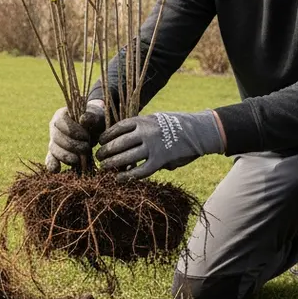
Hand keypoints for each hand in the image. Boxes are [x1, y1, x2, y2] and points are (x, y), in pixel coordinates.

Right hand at [45, 102, 107, 170]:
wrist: (95, 129)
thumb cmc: (96, 121)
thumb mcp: (97, 117)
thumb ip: (92, 117)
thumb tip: (83, 119)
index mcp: (61, 115)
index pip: (60, 122)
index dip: (72, 131)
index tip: (86, 136)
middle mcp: (54, 127)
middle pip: (57, 138)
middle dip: (72, 145)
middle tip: (87, 148)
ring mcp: (53, 140)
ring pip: (54, 149)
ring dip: (66, 156)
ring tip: (78, 160)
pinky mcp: (56, 152)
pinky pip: (51, 158)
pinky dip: (52, 164)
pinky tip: (57, 170)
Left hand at [96, 110, 224, 179]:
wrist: (199, 131)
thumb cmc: (177, 125)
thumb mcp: (157, 120)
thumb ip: (142, 129)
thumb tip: (125, 144)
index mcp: (143, 120)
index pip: (118, 128)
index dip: (107, 136)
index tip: (100, 142)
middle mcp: (146, 132)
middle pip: (119, 143)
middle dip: (105, 151)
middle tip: (98, 157)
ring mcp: (153, 146)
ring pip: (126, 157)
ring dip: (112, 163)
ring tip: (104, 168)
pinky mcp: (161, 160)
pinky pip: (140, 170)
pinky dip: (127, 175)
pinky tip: (118, 178)